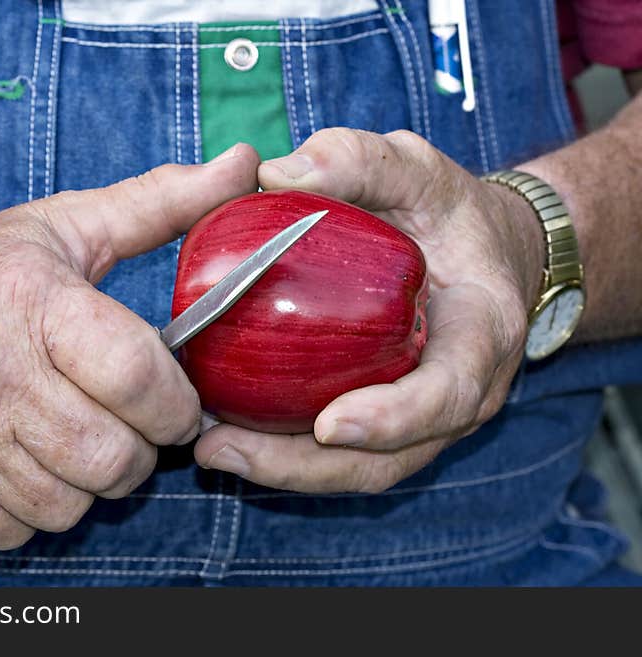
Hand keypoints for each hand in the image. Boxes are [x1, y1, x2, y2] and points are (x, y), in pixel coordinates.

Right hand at [0, 145, 258, 547]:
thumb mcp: (62, 226)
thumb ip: (160, 203)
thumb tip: (245, 166)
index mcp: (34, 305)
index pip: (136, 375)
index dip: (175, 403)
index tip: (177, 403)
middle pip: (111, 459)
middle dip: (139, 451)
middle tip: (127, 424)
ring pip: (67, 506)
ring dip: (86, 482)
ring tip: (72, 440)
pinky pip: (13, 533)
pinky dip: (31, 509)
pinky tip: (21, 464)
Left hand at [194, 129, 543, 493]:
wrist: (484, 254)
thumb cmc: (450, 213)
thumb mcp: (415, 168)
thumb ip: (357, 161)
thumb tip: (272, 174)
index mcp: (482, 333)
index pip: (449, 392)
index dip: (394, 419)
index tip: (329, 426)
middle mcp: (460, 391)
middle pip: (391, 458)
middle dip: (308, 469)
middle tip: (224, 449)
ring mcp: (425, 417)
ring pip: (361, 469)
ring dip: (285, 471)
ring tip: (212, 450)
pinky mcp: (392, 422)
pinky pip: (343, 455)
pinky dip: (288, 454)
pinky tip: (228, 434)